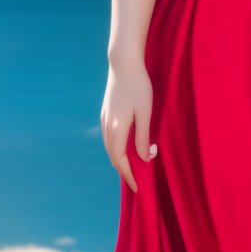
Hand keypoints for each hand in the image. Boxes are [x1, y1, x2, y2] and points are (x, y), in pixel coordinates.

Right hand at [100, 57, 156, 192]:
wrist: (123, 64)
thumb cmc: (138, 86)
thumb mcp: (145, 112)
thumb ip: (143, 136)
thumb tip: (144, 158)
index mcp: (117, 128)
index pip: (121, 159)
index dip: (128, 175)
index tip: (136, 187)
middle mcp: (107, 126)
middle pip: (113, 156)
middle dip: (123, 170)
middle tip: (135, 182)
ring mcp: (105, 118)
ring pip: (109, 147)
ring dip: (119, 160)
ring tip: (130, 168)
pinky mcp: (106, 112)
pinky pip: (109, 137)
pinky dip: (116, 148)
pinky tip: (123, 148)